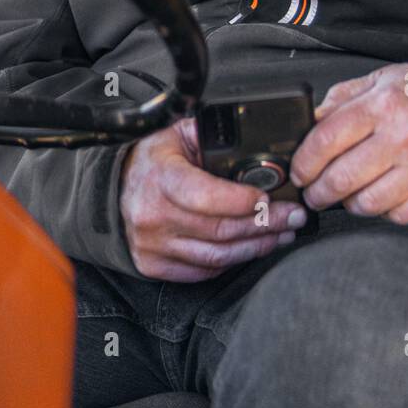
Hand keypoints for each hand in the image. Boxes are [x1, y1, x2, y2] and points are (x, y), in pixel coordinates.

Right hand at [120, 118, 306, 281]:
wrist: (114, 191)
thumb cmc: (153, 161)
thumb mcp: (177, 135)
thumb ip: (212, 137)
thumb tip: (257, 144)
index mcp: (161, 177)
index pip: (206, 196)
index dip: (243, 201)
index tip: (270, 198)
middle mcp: (153, 214)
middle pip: (221, 229)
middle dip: (266, 224)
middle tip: (294, 217)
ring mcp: (153, 245)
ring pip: (217, 256)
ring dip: (257, 246)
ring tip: (282, 234)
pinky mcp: (155, 266)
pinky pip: (204, 271)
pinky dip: (233, 262)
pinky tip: (253, 248)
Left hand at [289, 64, 407, 224]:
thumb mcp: (383, 80)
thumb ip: (343, 99)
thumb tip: (310, 123)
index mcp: (385, 105)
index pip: (325, 141)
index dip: (304, 163)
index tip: (299, 173)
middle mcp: (406, 136)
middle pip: (342, 179)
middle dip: (318, 192)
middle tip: (315, 193)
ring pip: (368, 204)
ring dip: (350, 204)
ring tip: (350, 195)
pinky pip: (400, 215)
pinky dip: (386, 210)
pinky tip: (385, 196)